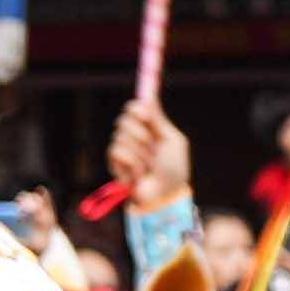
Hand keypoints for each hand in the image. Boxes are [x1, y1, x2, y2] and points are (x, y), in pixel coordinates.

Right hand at [106, 102, 192, 221]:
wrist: (166, 194)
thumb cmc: (174, 169)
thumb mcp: (171, 140)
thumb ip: (158, 119)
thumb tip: (148, 96)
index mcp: (150, 128)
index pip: (134, 108)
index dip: (137, 109)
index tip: (144, 115)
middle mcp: (134, 136)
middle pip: (124, 119)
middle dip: (141, 135)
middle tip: (153, 149)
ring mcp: (123, 149)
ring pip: (121, 136)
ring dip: (140, 153)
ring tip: (149, 166)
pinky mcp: (115, 163)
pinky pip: (117, 152)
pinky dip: (132, 163)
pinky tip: (139, 173)